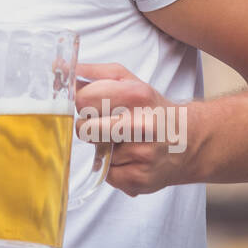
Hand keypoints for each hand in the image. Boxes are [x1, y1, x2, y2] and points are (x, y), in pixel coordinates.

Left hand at [74, 63, 193, 195]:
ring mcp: (141, 155)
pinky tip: (130, 158)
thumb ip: (92, 73)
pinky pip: (105, 174)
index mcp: (136, 95)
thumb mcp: (128, 81)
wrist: (190, 140)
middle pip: (84, 128)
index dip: (81, 103)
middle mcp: (141, 125)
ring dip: (103, 147)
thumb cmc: (151, 109)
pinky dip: (113, 167)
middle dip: (90, 126)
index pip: (82, 100)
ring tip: (123, 141)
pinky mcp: (138, 179)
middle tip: (108, 124)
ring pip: (94, 152)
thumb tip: (58, 67)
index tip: (89, 105)